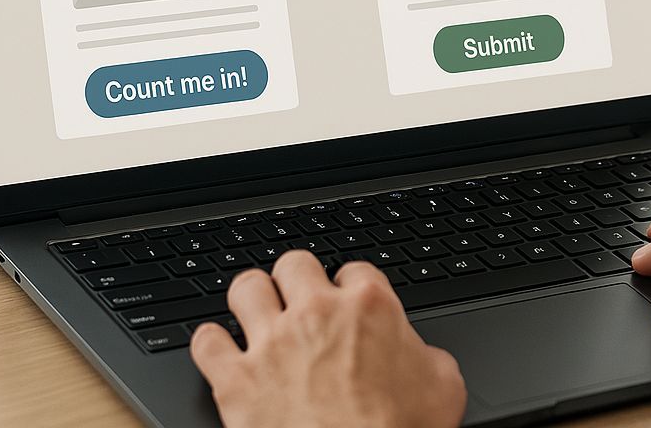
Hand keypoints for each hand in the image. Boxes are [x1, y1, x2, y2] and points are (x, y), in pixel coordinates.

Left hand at [190, 252, 466, 427]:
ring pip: (245, 288)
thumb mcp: (443, 385)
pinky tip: (221, 353)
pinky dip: (212, 345)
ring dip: (252, 300)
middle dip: (297, 281)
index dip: (350, 288)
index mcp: (369, 308)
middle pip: (294, 264)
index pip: (355, 269)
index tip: (347, 302)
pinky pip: (207, 342)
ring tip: (257, 315)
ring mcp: (272, 345)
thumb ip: (426, 354)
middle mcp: (317, 315)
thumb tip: (421, 355)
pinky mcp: (236, 382)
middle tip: (300, 302)